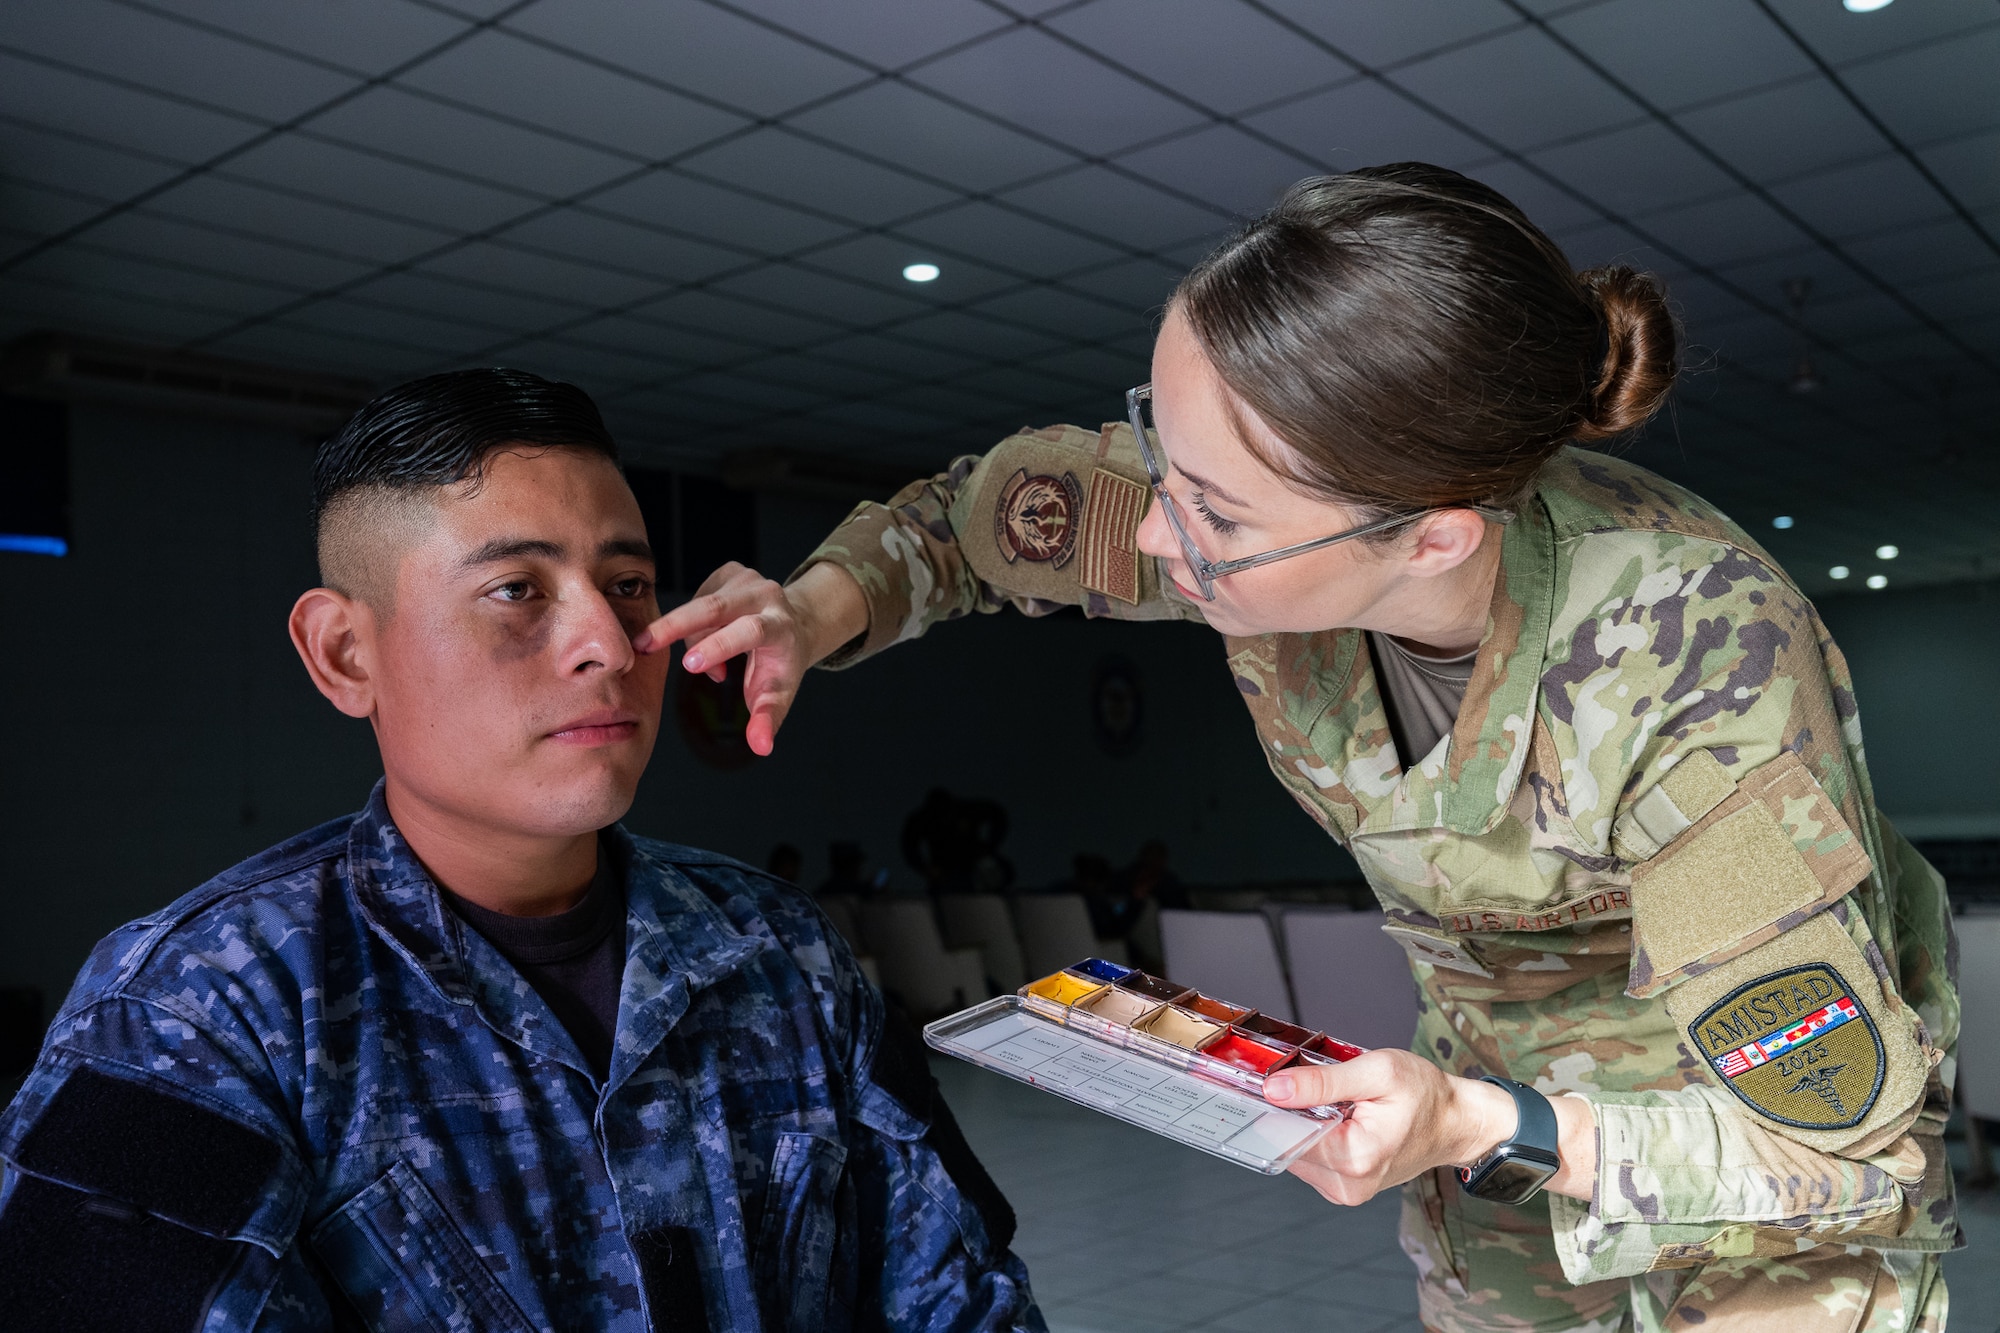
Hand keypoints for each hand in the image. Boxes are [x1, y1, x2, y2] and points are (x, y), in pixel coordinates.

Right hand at [632, 562, 865, 756]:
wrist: (794, 627)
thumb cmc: (781, 665)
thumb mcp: (778, 696)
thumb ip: (767, 721)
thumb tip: (761, 748)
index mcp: (781, 626)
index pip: (749, 631)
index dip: (719, 646)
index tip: (690, 665)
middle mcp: (767, 596)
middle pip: (715, 608)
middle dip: (676, 626)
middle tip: (643, 646)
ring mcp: (748, 579)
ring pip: (701, 606)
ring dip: (691, 637)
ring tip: (704, 664)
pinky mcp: (731, 572)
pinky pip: (698, 597)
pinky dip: (693, 624)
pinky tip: (708, 637)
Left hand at [1263, 1049, 1590, 1205]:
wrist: (1456, 1122)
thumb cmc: (1426, 1095)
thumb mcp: (1377, 1072)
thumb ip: (1323, 1082)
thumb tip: (1275, 1090)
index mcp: (1355, 1158)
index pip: (1286, 1133)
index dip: (1274, 1104)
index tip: (1271, 1079)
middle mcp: (1347, 1184)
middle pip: (1287, 1143)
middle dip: (1289, 1111)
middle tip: (1308, 1082)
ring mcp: (1345, 1190)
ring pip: (1296, 1150)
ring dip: (1302, 1122)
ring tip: (1330, 1099)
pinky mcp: (1344, 1187)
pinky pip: (1310, 1158)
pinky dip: (1314, 1134)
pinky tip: (1333, 1115)